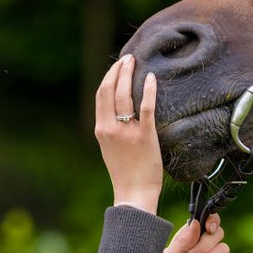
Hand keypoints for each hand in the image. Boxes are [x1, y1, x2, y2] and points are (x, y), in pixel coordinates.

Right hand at [94, 55, 161, 213]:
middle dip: (117, 70)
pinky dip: (148, 90)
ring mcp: (127, 131)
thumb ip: (111, 129)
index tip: (116, 67)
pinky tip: (152, 79)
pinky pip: (146, 107)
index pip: (101, 95)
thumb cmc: (125, 173)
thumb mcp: (110, 148)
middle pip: (110, 90)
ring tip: (136, 62)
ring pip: (124, 95)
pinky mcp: (145, 136)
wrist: (133, 193)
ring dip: (129, 74)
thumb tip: (119, 111)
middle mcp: (110, 128)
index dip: (108, 77)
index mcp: (101, 129)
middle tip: (128, 58)